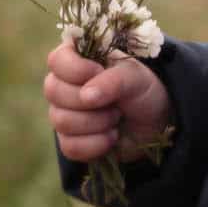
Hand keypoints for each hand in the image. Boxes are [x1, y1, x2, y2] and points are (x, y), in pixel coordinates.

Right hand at [45, 42, 171, 162]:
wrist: (154, 123)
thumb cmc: (142, 90)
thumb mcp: (135, 78)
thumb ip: (112, 81)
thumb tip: (86, 96)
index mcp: (76, 59)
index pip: (56, 60)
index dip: (76, 70)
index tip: (98, 73)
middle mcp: (62, 85)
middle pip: (53, 91)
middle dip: (90, 101)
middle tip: (115, 102)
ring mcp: (62, 114)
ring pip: (61, 121)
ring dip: (97, 123)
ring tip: (115, 118)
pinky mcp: (69, 141)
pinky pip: (70, 146)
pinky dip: (96, 144)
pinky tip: (111, 137)